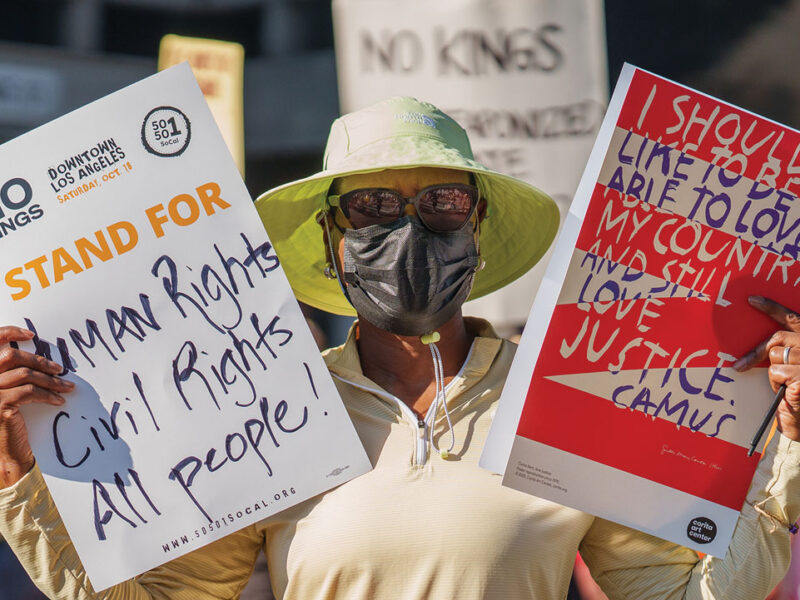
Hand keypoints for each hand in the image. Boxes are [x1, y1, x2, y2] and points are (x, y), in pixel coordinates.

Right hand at [0, 326, 72, 487]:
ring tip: (67, 387)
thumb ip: (15, 373)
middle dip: (39, 361)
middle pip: (12, 357)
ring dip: (51, 380)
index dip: (8, 332)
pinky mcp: (0, 406)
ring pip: (25, 375)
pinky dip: (48, 394)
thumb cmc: (9, 420)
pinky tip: (59, 400)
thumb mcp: (9, 392)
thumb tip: (38, 357)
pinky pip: (30, 392)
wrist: (6, 451)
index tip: (30, 334)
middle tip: (60, 369)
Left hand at [734, 296, 799, 442]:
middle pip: (777, 338)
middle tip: (742, 365)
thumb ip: (786, 349)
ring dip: (774, 374)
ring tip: (787, 386)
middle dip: (760, 353)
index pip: (792, 319)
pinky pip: (776, 371)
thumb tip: (764, 343)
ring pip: (775, 356)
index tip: (751, 299)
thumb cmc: (799, 394)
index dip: (772, 308)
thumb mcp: (793, 366)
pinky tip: (789, 392)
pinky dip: (776, 383)